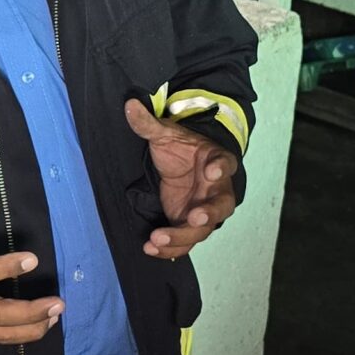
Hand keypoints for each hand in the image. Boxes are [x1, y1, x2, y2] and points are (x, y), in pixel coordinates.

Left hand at [124, 99, 238, 258]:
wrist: (188, 165)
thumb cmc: (183, 148)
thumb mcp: (165, 134)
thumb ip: (149, 124)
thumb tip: (129, 105)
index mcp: (216, 161)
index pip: (224, 163)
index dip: (221, 167)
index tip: (212, 170)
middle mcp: (217, 189)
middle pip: (222, 206)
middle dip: (209, 214)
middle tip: (195, 218)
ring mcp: (206, 210)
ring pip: (202, 229)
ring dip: (182, 237)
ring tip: (158, 239)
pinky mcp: (190, 225)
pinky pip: (185, 241)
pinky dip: (170, 248)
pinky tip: (151, 249)